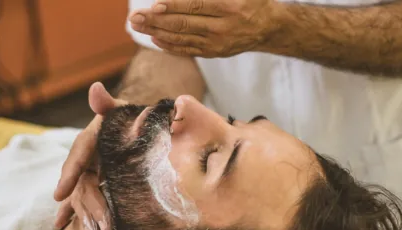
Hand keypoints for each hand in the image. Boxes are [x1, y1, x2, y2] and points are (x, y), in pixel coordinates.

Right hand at [54, 82, 125, 229]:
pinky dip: (73, 212)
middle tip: (98, 228)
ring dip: (84, 215)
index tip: (58, 194)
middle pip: (81, 183)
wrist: (136, 125)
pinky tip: (62, 226)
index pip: (78, 155)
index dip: (69, 174)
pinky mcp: (96, 181)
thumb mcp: (121, 109)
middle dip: (87, 206)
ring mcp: (90, 170)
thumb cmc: (129, 117)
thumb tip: (96, 89)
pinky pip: (82, 198)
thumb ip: (108, 103)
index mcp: (91, 138)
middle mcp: (87, 156)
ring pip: (82, 195)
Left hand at [129, 0, 276, 57]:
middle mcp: (222, 27)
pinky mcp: (214, 53)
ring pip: (183, 38)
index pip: (196, 6)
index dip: (173, 6)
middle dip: (156, 21)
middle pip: (184, 24)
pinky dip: (171, 46)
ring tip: (138, 27)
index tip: (153, 6)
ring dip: (157, 33)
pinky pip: (189, 50)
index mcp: (229, 6)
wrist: (267, 26)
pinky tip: (155, 40)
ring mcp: (217, 43)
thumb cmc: (250, 0)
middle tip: (135, 18)